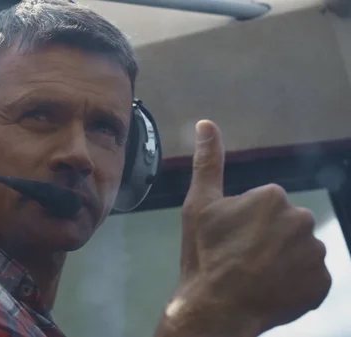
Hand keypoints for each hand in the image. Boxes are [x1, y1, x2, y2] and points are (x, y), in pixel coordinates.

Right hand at [164, 120, 331, 335]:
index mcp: (272, 197)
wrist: (216, 307)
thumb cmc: (204, 254)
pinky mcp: (323, 284)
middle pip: (283, 226)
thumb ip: (207, 162)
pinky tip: (271, 289)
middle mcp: (302, 219)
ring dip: (282, 261)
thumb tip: (206, 123)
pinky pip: (309, 277)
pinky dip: (295, 283)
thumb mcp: (198, 206)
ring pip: (298, 250)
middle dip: (266, 239)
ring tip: (255, 277)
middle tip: (240, 259)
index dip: (243, 223)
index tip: (229, 240)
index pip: (263, 205)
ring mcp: (315, 254)